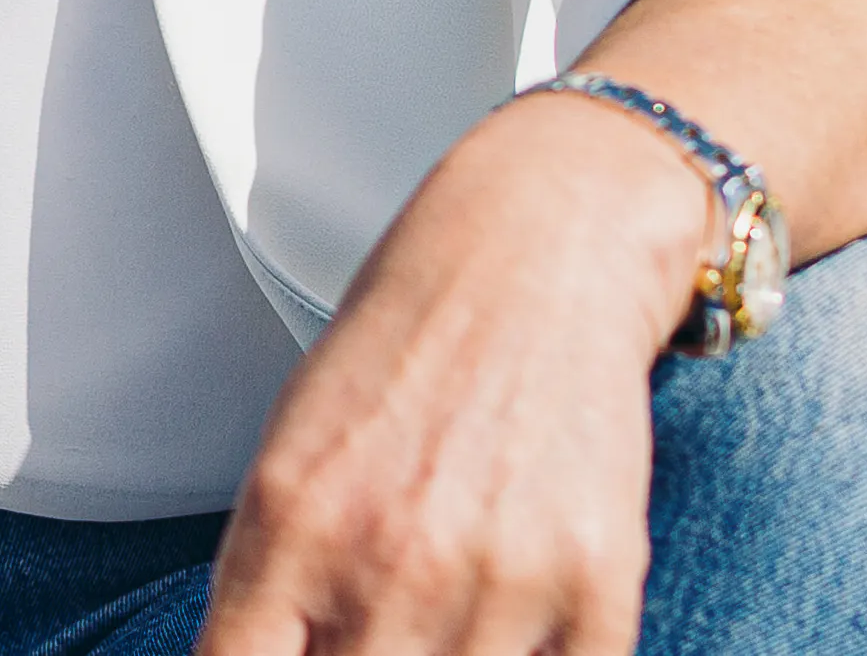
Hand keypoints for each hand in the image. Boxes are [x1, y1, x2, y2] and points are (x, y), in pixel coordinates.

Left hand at [199, 93, 709, 655]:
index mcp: (293, 519)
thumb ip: (268, 576)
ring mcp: (498, 579)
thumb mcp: (294, 443)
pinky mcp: (599, 586)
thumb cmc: (406, 344)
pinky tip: (515, 614)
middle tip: (373, 620)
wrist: (537, 248)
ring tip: (446, 599)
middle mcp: (390, 559)